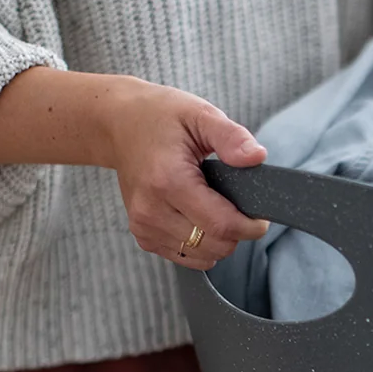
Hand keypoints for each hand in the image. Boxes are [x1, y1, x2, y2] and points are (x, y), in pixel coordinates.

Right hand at [0, 67, 269, 269]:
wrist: (111, 121)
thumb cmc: (159, 114)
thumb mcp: (196, 112)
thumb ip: (230, 136)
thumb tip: (258, 159)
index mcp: (166, 183)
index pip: (220, 225)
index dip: (250, 224)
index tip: (261, 210)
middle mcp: (151, 212)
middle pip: (213, 248)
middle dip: (237, 233)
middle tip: (242, 204)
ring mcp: (143, 228)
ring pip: (201, 260)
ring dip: (219, 242)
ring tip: (217, 206)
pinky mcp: (142, 237)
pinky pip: (185, 259)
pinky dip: (201, 245)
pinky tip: (200, 217)